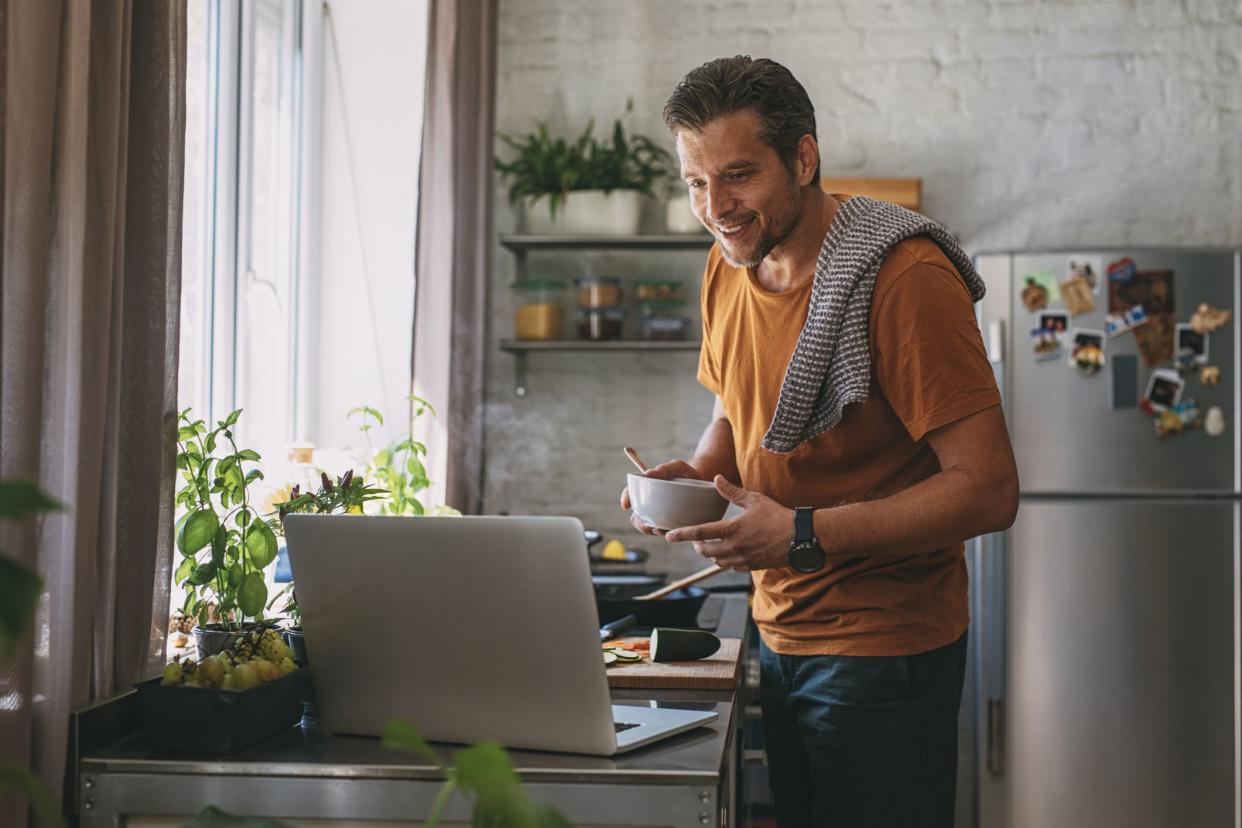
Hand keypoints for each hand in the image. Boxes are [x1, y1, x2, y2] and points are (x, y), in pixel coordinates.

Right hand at [619, 459, 702, 536]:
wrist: (705, 484)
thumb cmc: (687, 473)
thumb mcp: (677, 467)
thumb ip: (664, 468)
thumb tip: (647, 474)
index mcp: (648, 489)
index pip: (631, 493)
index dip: (626, 498)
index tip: (626, 505)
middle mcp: (651, 504)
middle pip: (636, 516)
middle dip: (640, 523)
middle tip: (650, 524)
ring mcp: (660, 516)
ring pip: (649, 527)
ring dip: (652, 530)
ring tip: (661, 528)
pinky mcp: (671, 525)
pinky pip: (664, 533)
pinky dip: (666, 533)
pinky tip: (673, 531)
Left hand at [664, 476, 793, 571]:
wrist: (800, 537)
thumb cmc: (778, 516)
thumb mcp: (754, 499)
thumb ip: (731, 491)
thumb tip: (716, 479)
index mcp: (732, 529)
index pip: (701, 532)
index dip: (682, 534)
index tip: (669, 536)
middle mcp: (734, 547)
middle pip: (705, 551)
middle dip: (697, 545)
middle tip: (698, 538)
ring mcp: (743, 559)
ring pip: (717, 561)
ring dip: (711, 554)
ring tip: (713, 545)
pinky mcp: (751, 566)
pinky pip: (731, 567)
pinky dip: (726, 561)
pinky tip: (731, 552)